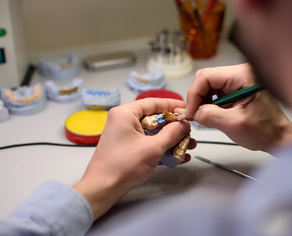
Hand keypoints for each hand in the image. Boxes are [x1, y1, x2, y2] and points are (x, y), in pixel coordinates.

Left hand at [73, 98, 194, 219]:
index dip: (171, 105)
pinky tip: (177, 157)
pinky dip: (161, 149)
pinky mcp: (128, 148)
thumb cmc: (121, 166)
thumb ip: (171, 134)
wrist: (103, 188)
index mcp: (125, 114)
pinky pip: (148, 143)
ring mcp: (125, 135)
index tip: (185, 108)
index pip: (153, 103)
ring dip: (171, 140)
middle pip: (155, 118)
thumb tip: (183, 125)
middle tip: (189, 131)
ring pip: (153, 133)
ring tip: (188, 145)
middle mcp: (123, 121)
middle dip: (174, 127)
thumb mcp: (152, 148)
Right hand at [183, 63, 291, 151]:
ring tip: (205, 116)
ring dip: (202, 101)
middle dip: (197, 97)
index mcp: (243, 76)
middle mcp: (240, 74)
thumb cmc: (266, 130)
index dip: (194, 94)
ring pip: (208, 85)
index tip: (191, 111)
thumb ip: (210, 116)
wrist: (278, 136)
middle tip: (196, 114)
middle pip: (205, 78)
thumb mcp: (234, 124)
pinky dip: (209, 103)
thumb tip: (193, 112)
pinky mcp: (235, 89)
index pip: (206, 77)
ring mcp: (238, 81)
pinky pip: (214, 92)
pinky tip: (212, 114)